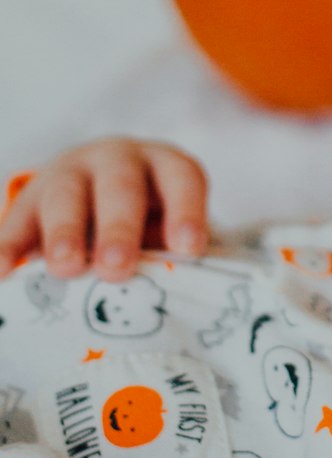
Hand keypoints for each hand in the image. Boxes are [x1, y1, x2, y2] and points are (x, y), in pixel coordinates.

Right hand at [0, 138, 208, 281]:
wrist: (94, 198)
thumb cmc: (147, 224)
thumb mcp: (165, 230)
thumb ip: (170, 255)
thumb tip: (179, 297)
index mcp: (163, 165)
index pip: (181, 178)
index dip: (187, 211)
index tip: (189, 249)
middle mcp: (118, 160)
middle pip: (121, 186)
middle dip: (119, 227)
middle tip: (117, 267)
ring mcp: (71, 174)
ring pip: (67, 195)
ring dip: (66, 232)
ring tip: (67, 268)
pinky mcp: (30, 199)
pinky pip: (18, 219)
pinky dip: (10, 245)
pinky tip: (4, 272)